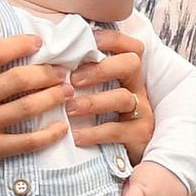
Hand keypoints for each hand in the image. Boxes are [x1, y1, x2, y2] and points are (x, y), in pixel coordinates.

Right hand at [0, 34, 71, 195]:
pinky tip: (61, 128)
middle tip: (61, 72)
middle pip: (16, 80)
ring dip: (52, 98)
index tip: (38, 42)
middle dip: (45, 73)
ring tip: (67, 92)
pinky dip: (48, 134)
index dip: (20, 45)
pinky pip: (25, 142)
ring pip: (25, 108)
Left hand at [69, 29, 154, 162]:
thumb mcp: (100, 94)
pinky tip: (76, 135)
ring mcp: (141, 112)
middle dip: (101, 67)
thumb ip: (86, 77)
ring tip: (68, 108)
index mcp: (128, 75)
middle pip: (131, 63)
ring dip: (92, 101)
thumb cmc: (105, 119)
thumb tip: (54, 59)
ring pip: (122, 97)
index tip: (87, 40)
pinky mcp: (138, 135)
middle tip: (73, 79)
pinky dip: (94, 132)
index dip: (111, 39)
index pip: (129, 46)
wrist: (127, 157)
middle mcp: (138, 89)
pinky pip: (116, 130)